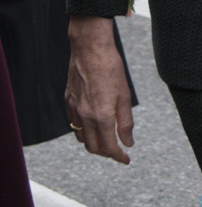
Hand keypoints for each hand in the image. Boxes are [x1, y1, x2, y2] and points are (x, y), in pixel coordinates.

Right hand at [66, 15, 133, 163]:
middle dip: (107, 153)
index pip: (108, 147)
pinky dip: (83, 132)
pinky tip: (93, 126)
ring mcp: (74, 109)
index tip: (126, 159)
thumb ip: (125, 121)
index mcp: (101, 116)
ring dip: (94, 144)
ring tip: (107, 140)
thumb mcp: (124, 94)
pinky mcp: (68, 101)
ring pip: (82, 138)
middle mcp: (85, 116)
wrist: (90, 48)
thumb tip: (128, 143)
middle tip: (118, 150)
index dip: (118, 156)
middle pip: (93, 147)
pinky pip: (74, 125)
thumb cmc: (110, 67)